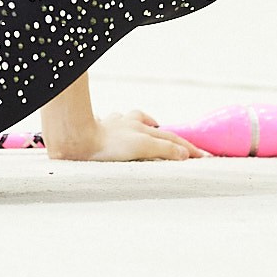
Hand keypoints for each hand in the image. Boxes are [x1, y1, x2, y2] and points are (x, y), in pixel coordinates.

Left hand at [56, 110, 207, 162]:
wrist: (75, 141)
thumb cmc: (107, 145)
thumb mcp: (141, 147)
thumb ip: (164, 148)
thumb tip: (184, 153)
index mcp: (141, 128)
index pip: (171, 139)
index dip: (187, 148)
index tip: (202, 157)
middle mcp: (128, 124)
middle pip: (155, 128)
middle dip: (169, 136)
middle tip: (180, 144)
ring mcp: (113, 126)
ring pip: (131, 120)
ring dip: (143, 124)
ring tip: (149, 128)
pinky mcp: (97, 130)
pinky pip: (110, 124)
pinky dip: (118, 125)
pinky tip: (115, 130)